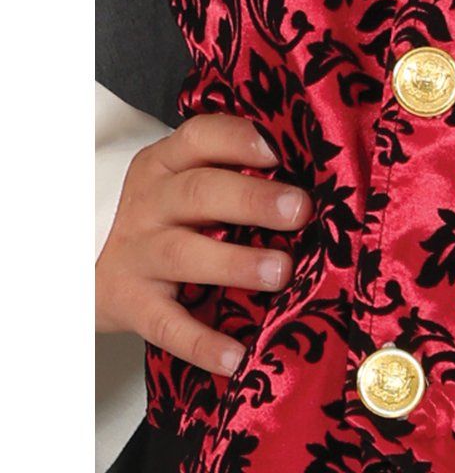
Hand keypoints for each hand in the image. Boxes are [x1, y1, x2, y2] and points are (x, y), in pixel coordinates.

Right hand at [96, 114, 311, 375]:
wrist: (92, 263)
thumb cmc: (169, 216)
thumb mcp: (189, 180)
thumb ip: (238, 175)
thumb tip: (321, 182)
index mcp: (169, 164)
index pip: (199, 137)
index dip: (238, 140)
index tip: (277, 152)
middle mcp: (152, 203)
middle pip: (200, 193)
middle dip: (252, 201)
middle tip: (299, 210)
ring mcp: (140, 254)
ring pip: (185, 254)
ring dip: (236, 263)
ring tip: (281, 272)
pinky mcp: (134, 305)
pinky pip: (167, 325)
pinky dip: (202, 343)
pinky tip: (237, 357)